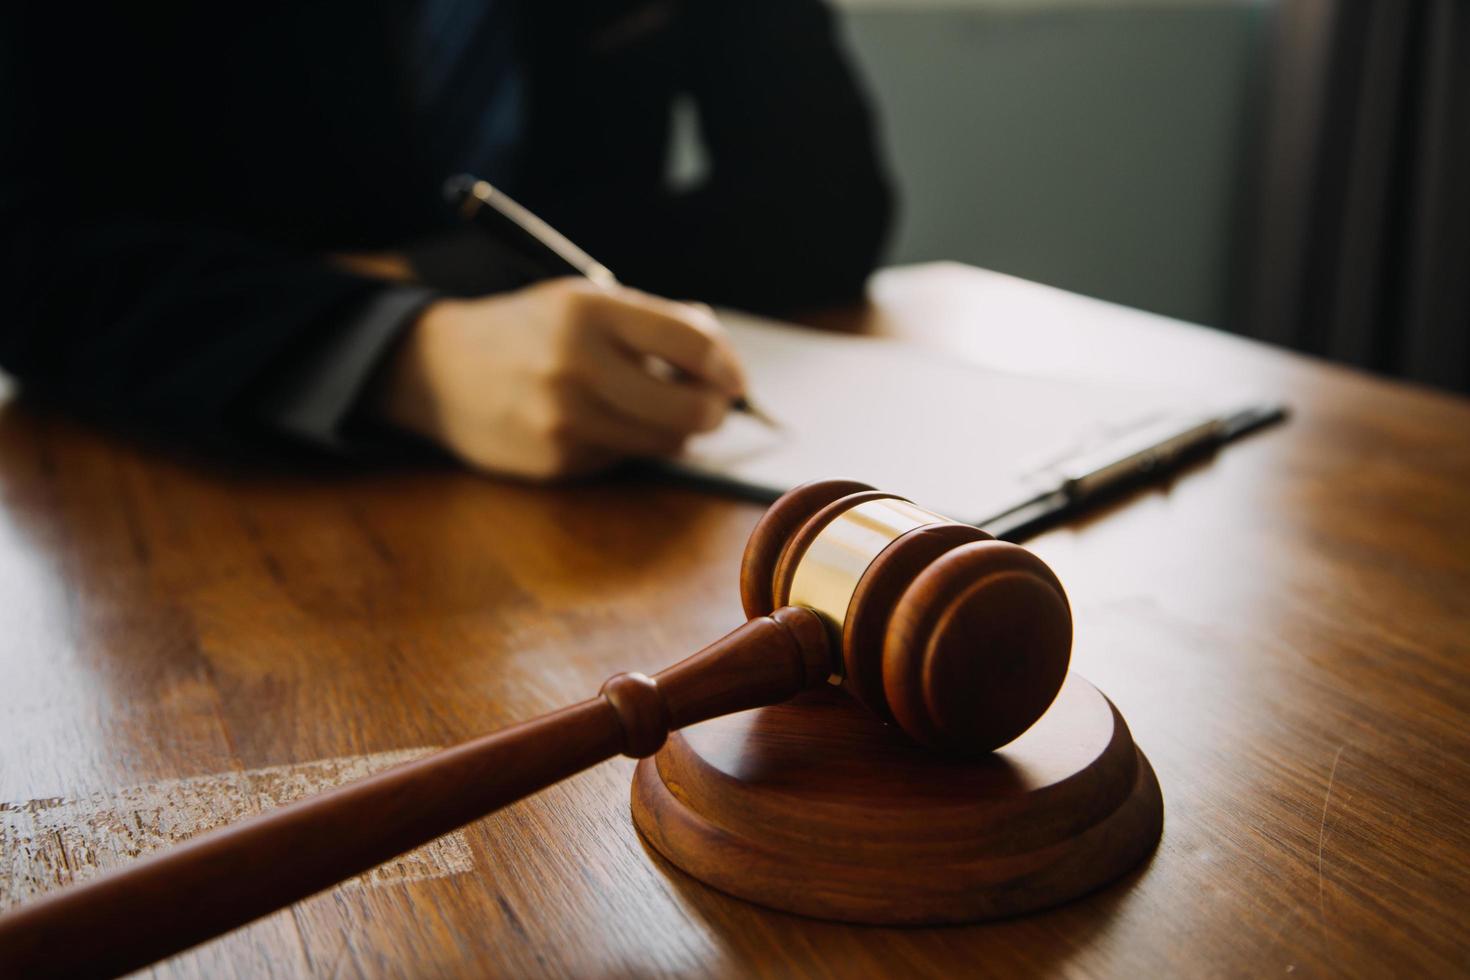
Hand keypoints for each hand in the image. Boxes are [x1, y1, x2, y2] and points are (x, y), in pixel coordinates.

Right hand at [373, 278, 745, 479]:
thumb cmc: (529, 331)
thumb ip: (653, 323)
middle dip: (714, 409)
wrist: (439, 371)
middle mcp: (576, 364)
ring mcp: (564, 418)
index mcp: (589, 310)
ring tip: (659, 410)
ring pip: (665, 441)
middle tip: (713, 405)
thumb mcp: (582, 301)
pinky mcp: (556, 460)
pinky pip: (623, 457)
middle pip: (690, 406)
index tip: (733, 377)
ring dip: (676, 430)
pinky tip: (598, 422)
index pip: (693, 343)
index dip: (727, 365)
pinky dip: (627, 442)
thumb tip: (723, 363)